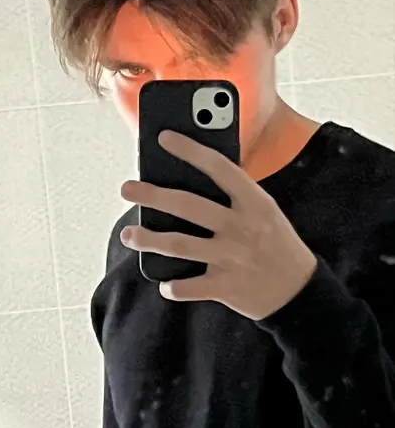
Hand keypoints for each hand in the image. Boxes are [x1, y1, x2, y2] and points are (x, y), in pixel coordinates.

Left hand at [120, 131, 317, 320]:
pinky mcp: (227, 286)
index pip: (219, 168)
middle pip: (189, 206)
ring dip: (149, 240)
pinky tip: (164, 285)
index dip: (191, 150)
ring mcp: (233, 258)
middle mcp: (242, 227)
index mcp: (254, 202)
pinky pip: (192, 287)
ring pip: (180, 245)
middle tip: (127, 188)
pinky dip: (174, 287)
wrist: (300, 290)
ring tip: (128, 235)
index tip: (164, 138)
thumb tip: (191, 176)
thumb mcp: (265, 211)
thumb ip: (236, 196)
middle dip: (153, 196)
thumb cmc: (276, 242)